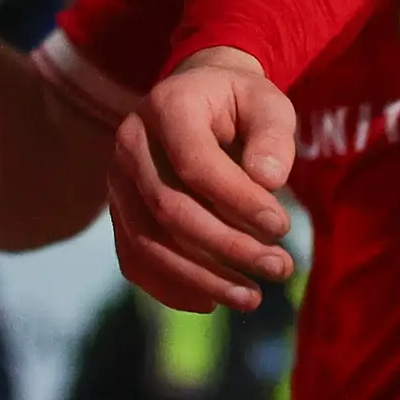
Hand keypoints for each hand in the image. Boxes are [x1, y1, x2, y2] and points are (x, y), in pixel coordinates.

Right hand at [108, 47, 297, 313]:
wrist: (197, 97)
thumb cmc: (240, 102)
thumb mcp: (267, 102)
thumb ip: (273, 135)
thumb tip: (270, 181)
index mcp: (167, 107)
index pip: (194, 164)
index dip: (238, 200)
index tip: (283, 226)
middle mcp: (130, 144)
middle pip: (169, 210)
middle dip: (227, 247)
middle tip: (279, 268)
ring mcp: (116, 182)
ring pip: (148, 244)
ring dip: (201, 279)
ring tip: (252, 297)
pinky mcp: (118, 214)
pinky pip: (134, 260)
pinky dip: (172, 288)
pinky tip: (212, 301)